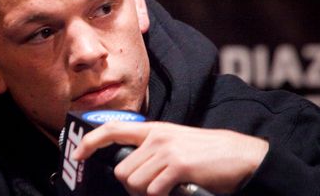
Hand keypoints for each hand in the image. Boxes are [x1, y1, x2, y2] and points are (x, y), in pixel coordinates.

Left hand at [71, 121, 268, 195]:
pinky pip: (153, 191)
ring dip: (148, 194)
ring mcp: (167, 150)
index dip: (91, 141)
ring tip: (168, 189)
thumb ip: (154, 151)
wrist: (241, 156)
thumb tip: (132, 172)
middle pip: (123, 171)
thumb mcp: (178, 144)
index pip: (114, 129)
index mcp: (156, 130)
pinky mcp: (178, 165)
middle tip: (155, 189)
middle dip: (133, 187)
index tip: (77, 154)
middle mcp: (157, 137)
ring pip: (134, 183)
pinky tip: (179, 190)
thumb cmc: (210, 155)